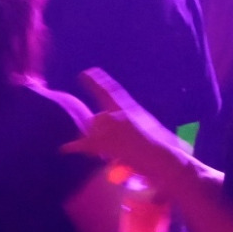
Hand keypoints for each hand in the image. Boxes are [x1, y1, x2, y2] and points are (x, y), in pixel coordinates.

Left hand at [62, 67, 185, 183]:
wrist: (163, 158)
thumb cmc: (166, 148)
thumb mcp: (157, 131)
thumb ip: (144, 129)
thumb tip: (154, 131)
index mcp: (131, 109)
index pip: (111, 91)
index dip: (97, 82)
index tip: (87, 72)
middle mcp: (117, 115)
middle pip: (98, 119)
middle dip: (100, 132)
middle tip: (113, 143)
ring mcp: (109, 128)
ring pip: (93, 132)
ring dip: (99, 142)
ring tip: (112, 153)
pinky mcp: (104, 143)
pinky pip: (84, 144)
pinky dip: (74, 146)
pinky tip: (66, 148)